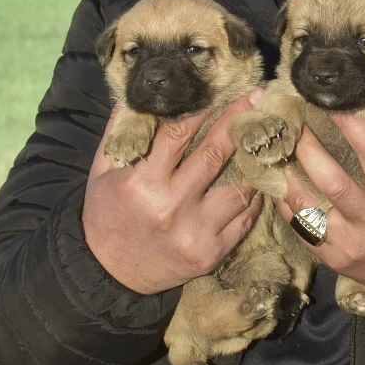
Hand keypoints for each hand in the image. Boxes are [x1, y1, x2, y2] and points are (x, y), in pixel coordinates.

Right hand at [82, 96, 262, 295]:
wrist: (108, 273)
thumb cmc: (106, 215)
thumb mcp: (101, 173)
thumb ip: (118, 134)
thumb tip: (136, 96)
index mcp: (141, 182)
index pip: (177, 135)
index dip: (201, 109)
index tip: (220, 90)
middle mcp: (170, 206)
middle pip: (214, 154)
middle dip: (237, 121)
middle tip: (257, 97)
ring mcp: (194, 232)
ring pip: (237, 188)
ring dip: (252, 161)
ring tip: (262, 139)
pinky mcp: (211, 253)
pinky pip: (243, 219)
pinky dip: (253, 198)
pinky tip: (258, 180)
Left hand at [274, 114, 364, 290]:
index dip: (352, 125)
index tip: (333, 101)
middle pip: (332, 180)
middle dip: (308, 147)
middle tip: (293, 120)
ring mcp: (348, 243)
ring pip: (307, 205)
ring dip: (288, 173)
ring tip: (277, 147)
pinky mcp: (329, 257)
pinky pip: (298, 226)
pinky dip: (284, 201)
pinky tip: (278, 180)